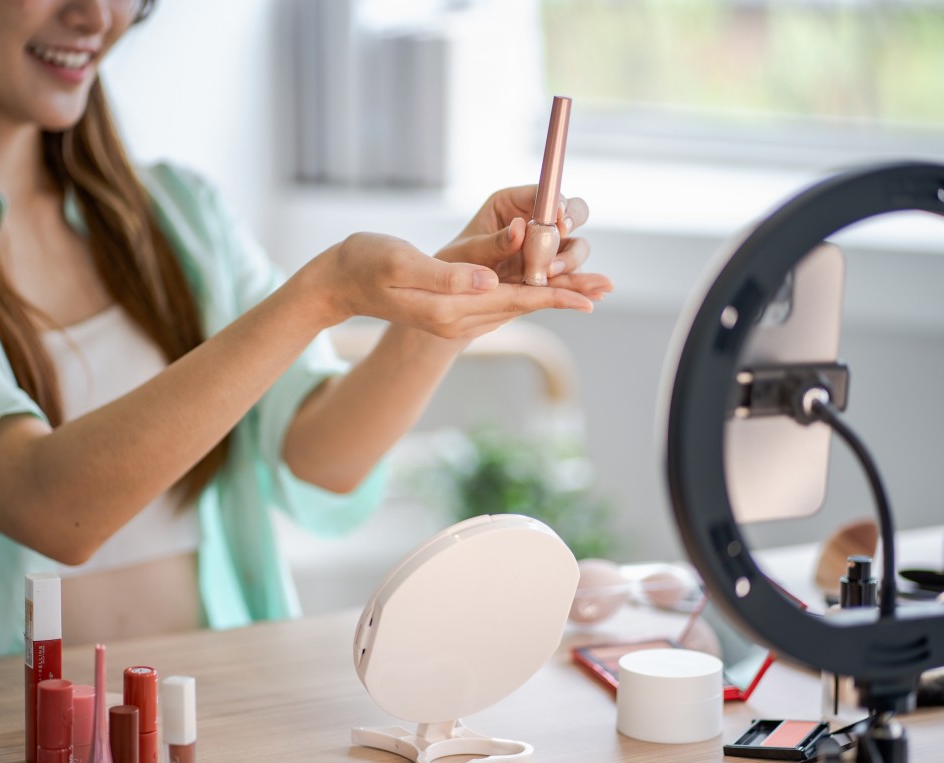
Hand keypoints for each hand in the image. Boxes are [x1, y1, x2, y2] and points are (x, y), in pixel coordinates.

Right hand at [305, 231, 596, 340]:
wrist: (337, 282)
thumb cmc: (363, 262)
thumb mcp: (401, 262)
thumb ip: (447, 275)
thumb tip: (490, 281)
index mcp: (448, 308)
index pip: (512, 301)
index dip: (553, 296)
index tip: (589, 297)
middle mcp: (456, 319)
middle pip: (522, 306)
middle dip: (564, 296)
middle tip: (605, 287)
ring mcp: (453, 317)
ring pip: (514, 305)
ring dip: (551, 295)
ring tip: (589, 287)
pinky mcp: (451, 309)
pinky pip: (498, 302)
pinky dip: (527, 292)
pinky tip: (546, 285)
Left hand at [435, 185, 608, 300]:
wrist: (452, 297)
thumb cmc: (453, 265)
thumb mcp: (468, 252)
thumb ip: (494, 242)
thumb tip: (520, 227)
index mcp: (512, 203)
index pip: (543, 194)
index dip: (556, 202)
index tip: (558, 218)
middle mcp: (535, 221)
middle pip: (572, 213)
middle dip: (570, 225)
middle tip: (561, 236)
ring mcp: (546, 247)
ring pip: (576, 245)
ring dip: (570, 260)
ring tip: (550, 274)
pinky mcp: (551, 271)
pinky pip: (573, 274)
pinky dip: (583, 282)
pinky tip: (596, 291)